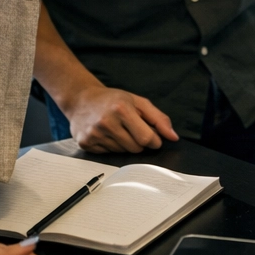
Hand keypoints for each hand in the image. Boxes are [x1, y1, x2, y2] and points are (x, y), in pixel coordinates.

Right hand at [62, 84, 179, 152]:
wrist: (81, 98)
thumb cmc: (113, 99)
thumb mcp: (138, 101)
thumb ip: (159, 118)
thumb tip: (173, 137)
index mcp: (122, 109)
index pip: (147, 138)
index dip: (154, 140)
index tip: (153, 137)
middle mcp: (107, 122)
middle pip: (135, 148)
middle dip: (139, 142)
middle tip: (132, 130)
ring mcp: (94, 134)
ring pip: (122, 153)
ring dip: (125, 144)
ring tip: (117, 130)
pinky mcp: (86, 144)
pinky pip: (108, 155)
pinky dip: (111, 147)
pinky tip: (106, 134)